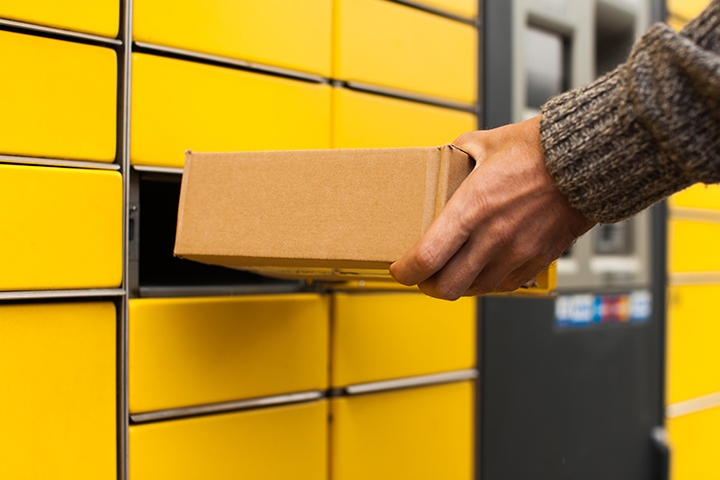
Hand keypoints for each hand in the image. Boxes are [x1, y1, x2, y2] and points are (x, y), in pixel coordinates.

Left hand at [389, 116, 595, 299]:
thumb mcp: (484, 143)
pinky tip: (481, 267)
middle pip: (446, 287)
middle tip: (422, 274)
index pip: (426, 257)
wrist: (588, 161)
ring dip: (457, 285)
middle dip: (427, 285)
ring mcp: (517, 252)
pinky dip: (486, 282)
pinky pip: (503, 286)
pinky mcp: (537, 260)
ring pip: (474, 290)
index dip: (405, 271)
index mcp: (472, 207)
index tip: (398, 268)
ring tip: (451, 270)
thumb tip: (441, 158)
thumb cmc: (538, 150)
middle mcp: (493, 236)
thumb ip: (456, 153)